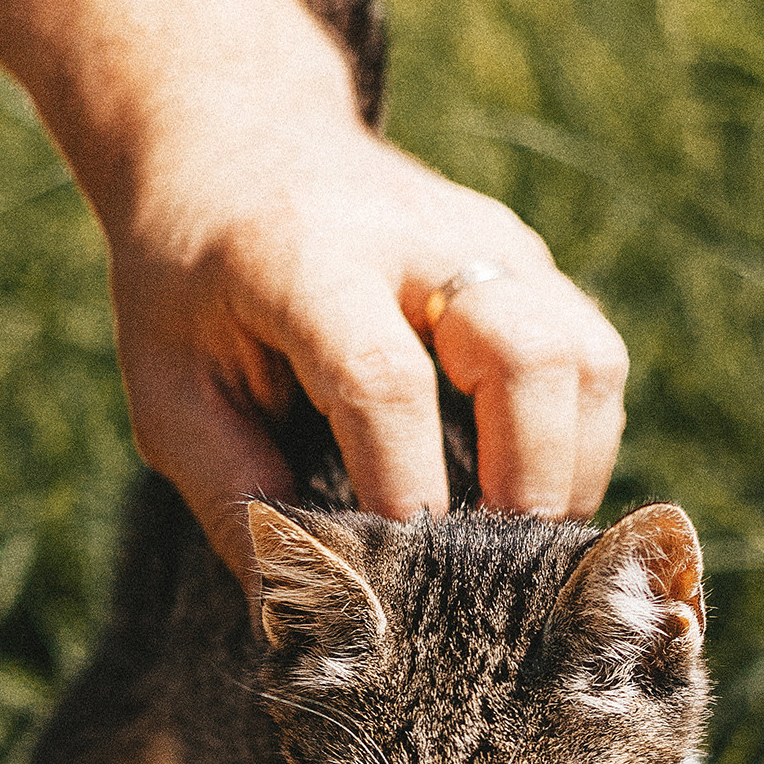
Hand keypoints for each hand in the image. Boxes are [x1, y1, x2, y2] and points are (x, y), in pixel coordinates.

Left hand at [104, 79, 627, 583]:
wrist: (238, 144)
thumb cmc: (192, 283)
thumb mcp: (169, 385)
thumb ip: (231, 494)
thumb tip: (301, 620)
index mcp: (306, 258)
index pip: (384, 379)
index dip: (404, 486)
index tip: (402, 581)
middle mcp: (419, 236)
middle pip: (528, 351)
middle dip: (528, 480)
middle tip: (492, 576)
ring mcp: (494, 240)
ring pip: (588, 355)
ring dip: (569, 466)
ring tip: (516, 545)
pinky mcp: (532, 262)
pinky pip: (594, 362)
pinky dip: (577, 443)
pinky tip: (526, 498)